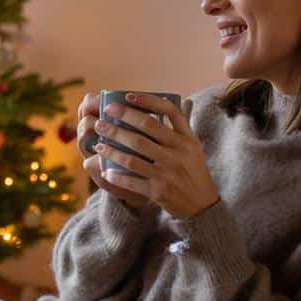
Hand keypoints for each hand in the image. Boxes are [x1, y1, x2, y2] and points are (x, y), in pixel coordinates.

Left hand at [89, 92, 220, 218]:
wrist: (202, 204)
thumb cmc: (193, 170)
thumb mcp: (193, 146)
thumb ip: (179, 127)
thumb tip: (164, 100)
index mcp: (187, 138)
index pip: (169, 110)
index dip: (147, 100)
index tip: (127, 96)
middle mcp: (179, 153)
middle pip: (146, 130)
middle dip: (121, 121)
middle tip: (102, 119)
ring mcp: (168, 172)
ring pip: (133, 158)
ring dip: (112, 150)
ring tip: (98, 144)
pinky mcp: (159, 191)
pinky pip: (132, 182)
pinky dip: (117, 176)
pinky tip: (105, 171)